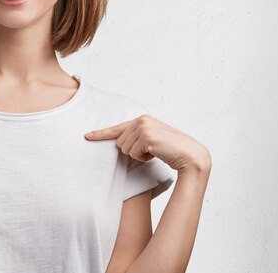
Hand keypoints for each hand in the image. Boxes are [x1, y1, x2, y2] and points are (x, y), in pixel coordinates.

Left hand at [85, 114, 210, 173]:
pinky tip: (156, 153)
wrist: (190, 155)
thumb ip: (138, 137)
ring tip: (155, 151)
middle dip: (133, 151)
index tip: (87, 136)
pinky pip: (133, 154)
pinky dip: (143, 158)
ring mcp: (144, 127)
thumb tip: (121, 143)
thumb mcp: (152, 140)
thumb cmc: (171, 150)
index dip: (101, 134)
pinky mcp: (146, 136)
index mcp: (142, 119)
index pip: (117, 128)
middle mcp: (141, 120)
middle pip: (120, 143)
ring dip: (138, 155)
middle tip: (151, 151)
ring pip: (125, 149)